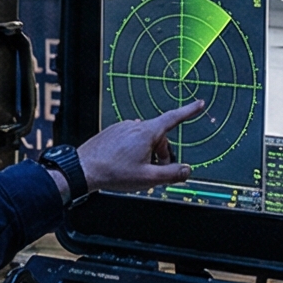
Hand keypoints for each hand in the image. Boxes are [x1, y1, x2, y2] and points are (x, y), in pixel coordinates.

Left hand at [74, 99, 205, 193]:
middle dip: (162, 153)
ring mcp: (122, 128)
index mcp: (146, 133)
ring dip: (147, 153)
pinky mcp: (112, 133)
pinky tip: (124, 165)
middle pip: (159, 136)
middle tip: (156, 172)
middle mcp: (134, 126)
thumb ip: (172, 174)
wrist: (83, 170)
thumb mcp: (149, 178)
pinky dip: (134, 151)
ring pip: (144, 139)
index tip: (199, 104)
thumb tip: (187, 170)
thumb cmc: (113, 173)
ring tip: (136, 171)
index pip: (174, 118)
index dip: (189, 111)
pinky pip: (130, 139)